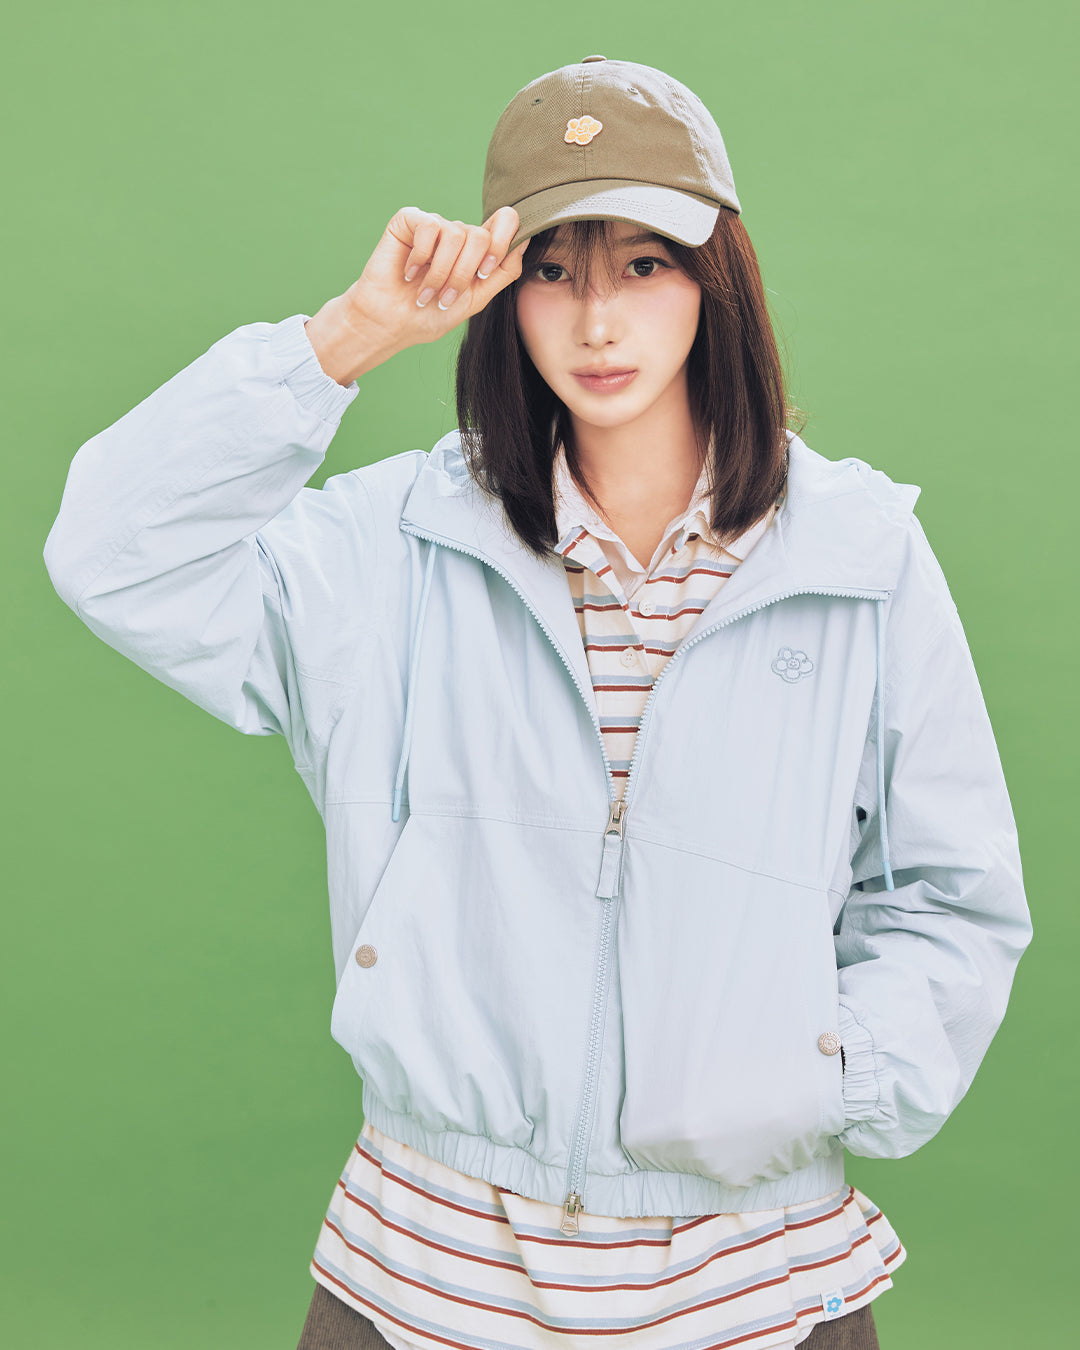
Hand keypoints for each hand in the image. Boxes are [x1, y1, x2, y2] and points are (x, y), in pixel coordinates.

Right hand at [305, 206, 527, 384]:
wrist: (393, 323)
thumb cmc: (431, 314)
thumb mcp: (476, 299)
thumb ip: (503, 272)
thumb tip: (524, 241)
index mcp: (477, 250)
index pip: (505, 222)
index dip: (502, 243)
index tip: (484, 274)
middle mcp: (458, 233)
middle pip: (481, 235)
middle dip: (464, 273)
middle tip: (445, 297)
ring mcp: (435, 225)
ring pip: (457, 233)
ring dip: (440, 272)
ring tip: (425, 292)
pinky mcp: (410, 220)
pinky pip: (430, 227)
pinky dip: (421, 257)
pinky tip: (408, 272)